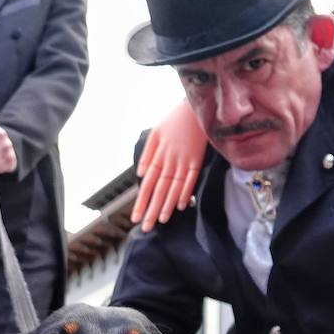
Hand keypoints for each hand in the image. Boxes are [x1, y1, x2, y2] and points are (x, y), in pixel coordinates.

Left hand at [131, 102, 206, 231]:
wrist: (195, 107)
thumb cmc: (174, 120)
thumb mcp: (155, 133)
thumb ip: (147, 155)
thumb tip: (140, 174)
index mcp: (158, 155)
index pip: (147, 184)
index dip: (141, 201)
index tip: (135, 217)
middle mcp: (170, 161)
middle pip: (159, 189)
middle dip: (151, 209)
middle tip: (145, 227)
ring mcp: (184, 161)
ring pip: (174, 187)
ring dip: (167, 205)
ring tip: (161, 220)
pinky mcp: (198, 160)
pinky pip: (191, 179)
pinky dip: (186, 192)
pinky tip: (182, 206)